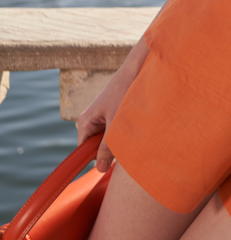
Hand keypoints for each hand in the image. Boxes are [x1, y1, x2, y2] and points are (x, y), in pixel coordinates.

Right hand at [77, 55, 139, 171]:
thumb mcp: (116, 123)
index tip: (110, 165)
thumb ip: (108, 147)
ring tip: (132, 136)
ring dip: (119, 141)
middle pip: (96, 146)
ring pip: (108, 139)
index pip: (84, 150)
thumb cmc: (125, 93)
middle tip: (126, 150)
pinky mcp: (114, 114)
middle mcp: (91, 120)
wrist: (138, 69)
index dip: (96, 159)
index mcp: (86, 122)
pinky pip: (115, 131)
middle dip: (109, 151)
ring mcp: (102, 117)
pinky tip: (136, 130)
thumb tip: (99, 169)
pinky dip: (124, 134)